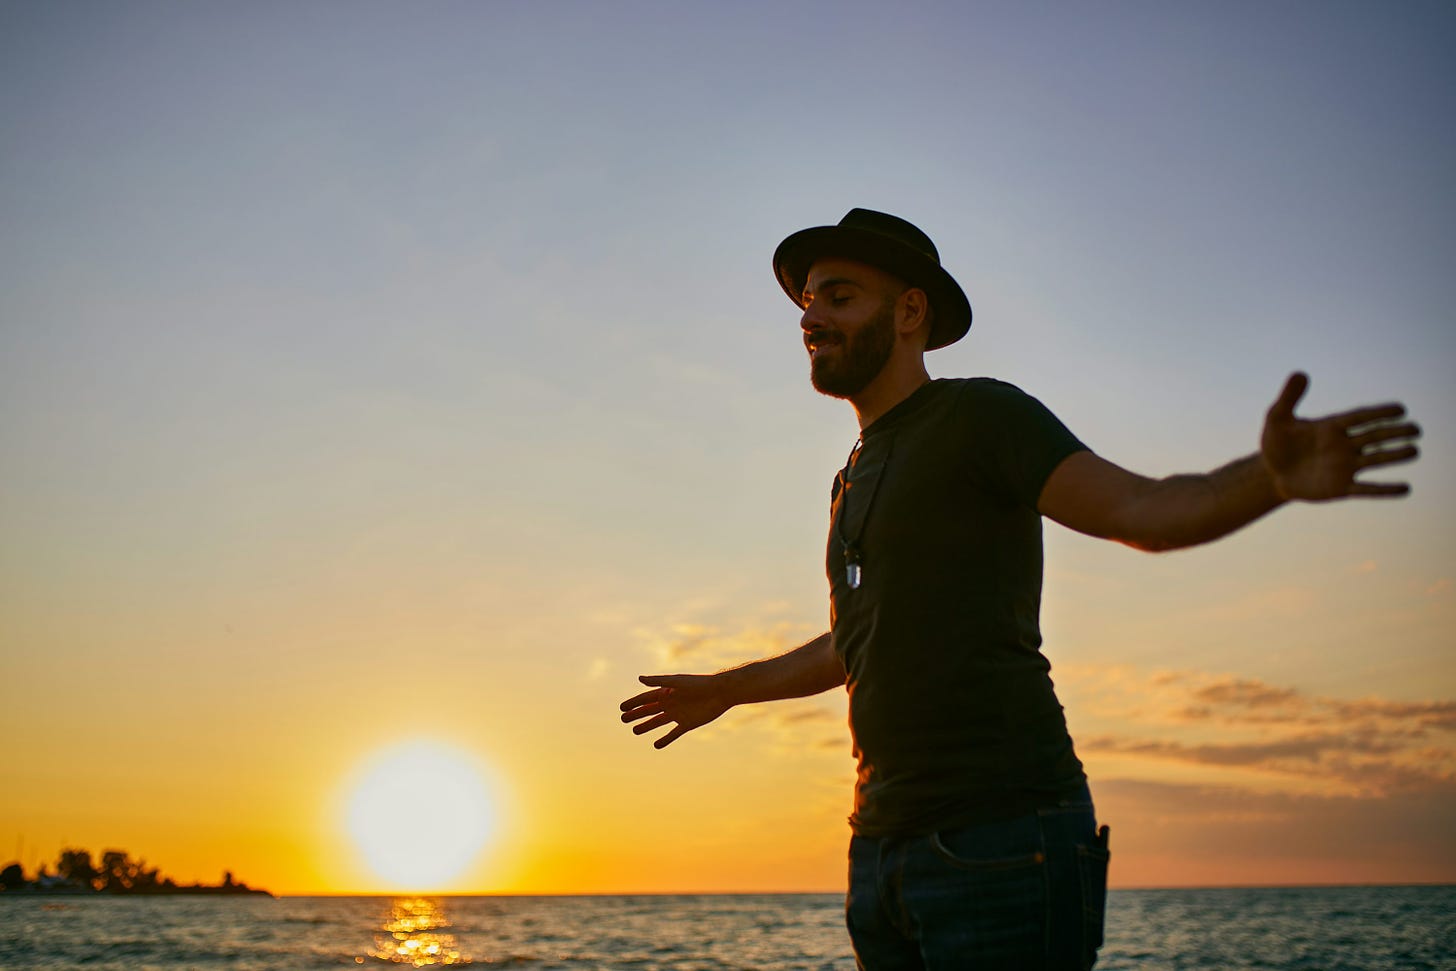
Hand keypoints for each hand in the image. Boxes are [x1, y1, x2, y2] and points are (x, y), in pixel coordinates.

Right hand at [619, 674, 730, 748]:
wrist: (720, 693)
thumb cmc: (699, 684)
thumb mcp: (677, 682)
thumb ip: (659, 681)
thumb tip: (639, 679)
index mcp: (667, 692)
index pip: (646, 698)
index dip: (634, 702)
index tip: (621, 707)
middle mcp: (670, 703)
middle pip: (649, 710)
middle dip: (636, 714)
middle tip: (623, 719)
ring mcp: (678, 714)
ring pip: (658, 721)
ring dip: (646, 726)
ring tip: (635, 731)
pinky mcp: (687, 724)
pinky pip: (673, 733)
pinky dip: (665, 739)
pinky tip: (656, 745)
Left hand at [1261, 372, 1420, 501]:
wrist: (1271, 474)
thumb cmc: (1276, 444)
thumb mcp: (1277, 418)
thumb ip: (1289, 398)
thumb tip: (1300, 373)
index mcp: (1332, 427)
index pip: (1361, 417)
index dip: (1380, 413)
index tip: (1401, 409)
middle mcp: (1344, 445)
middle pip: (1374, 436)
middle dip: (1395, 433)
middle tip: (1416, 430)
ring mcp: (1344, 467)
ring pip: (1375, 460)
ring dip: (1395, 455)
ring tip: (1415, 451)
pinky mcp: (1340, 488)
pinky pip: (1366, 489)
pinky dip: (1385, 490)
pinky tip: (1406, 489)